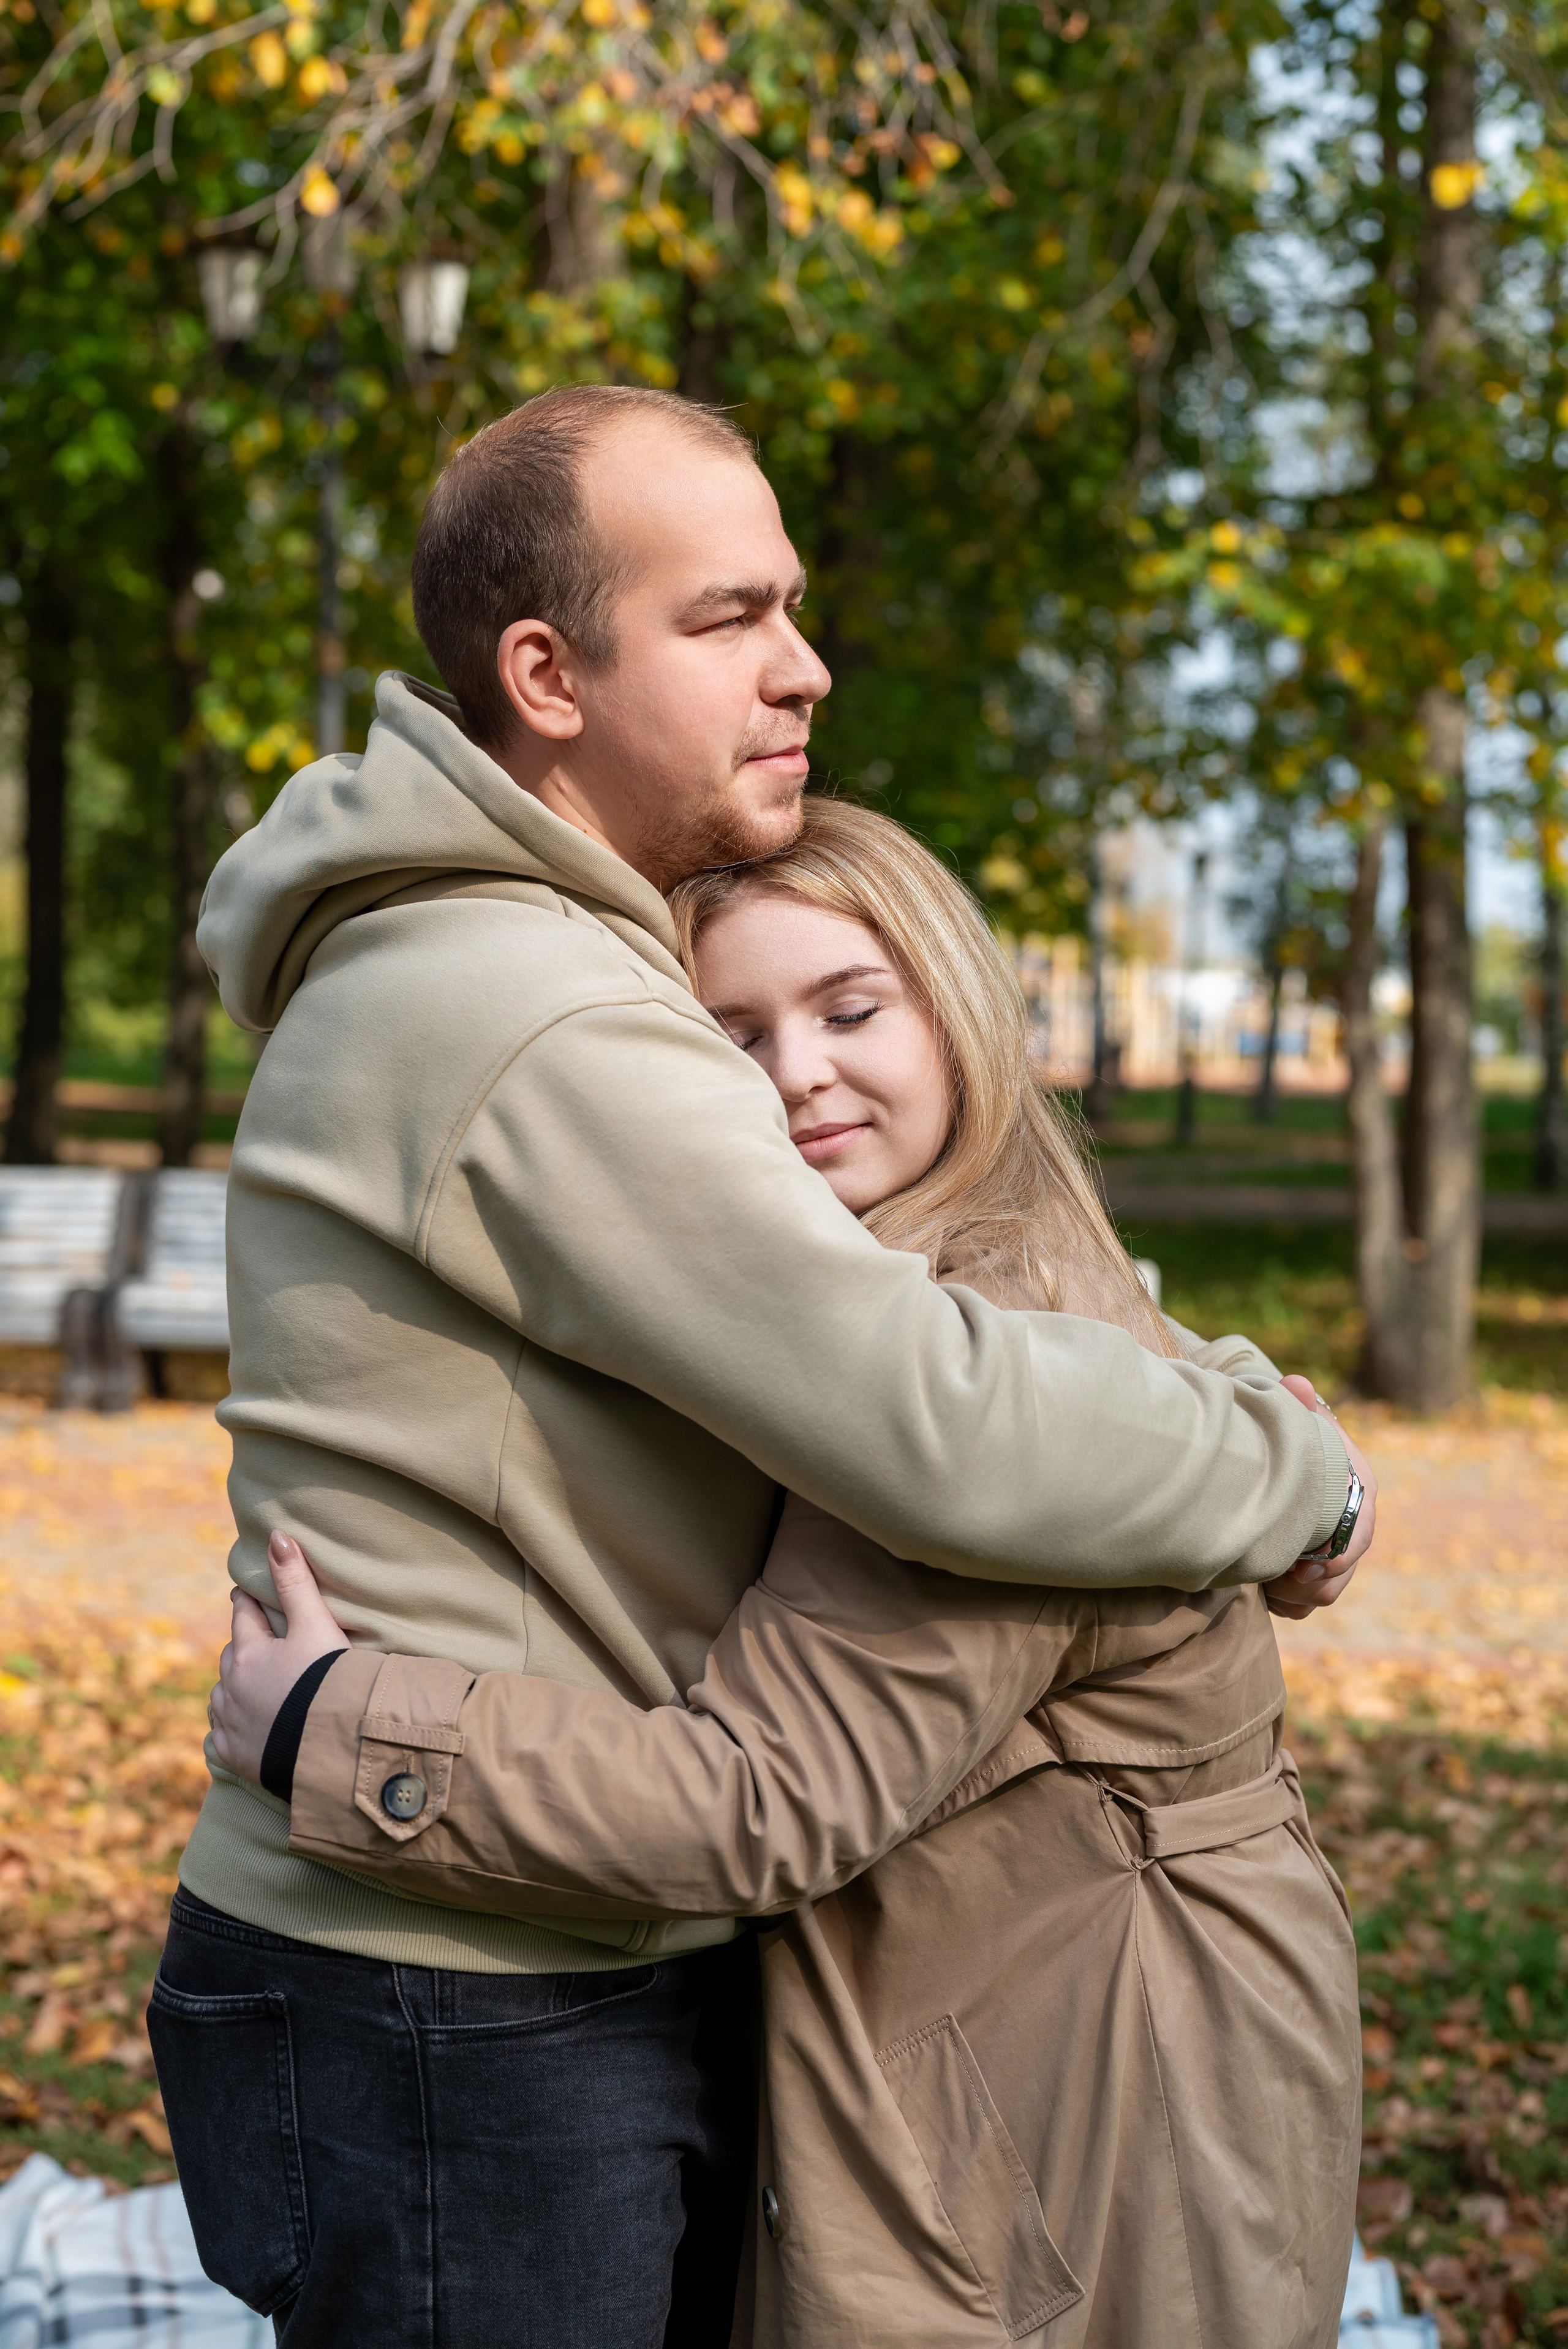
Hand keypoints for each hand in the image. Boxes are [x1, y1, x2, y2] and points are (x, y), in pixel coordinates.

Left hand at [207, 1533, 347, 1784]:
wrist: (333, 1747)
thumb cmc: (328, 1682)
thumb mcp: (316, 1626)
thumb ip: (295, 1581)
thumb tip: (276, 1534)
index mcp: (248, 1653)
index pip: (243, 1616)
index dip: (247, 1602)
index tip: (245, 1594)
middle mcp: (232, 1687)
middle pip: (232, 1656)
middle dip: (242, 1647)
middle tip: (256, 1642)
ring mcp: (231, 1723)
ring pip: (223, 1694)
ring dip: (233, 1686)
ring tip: (249, 1684)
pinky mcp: (237, 1755)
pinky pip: (223, 1734)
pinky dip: (230, 1724)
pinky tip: (240, 1723)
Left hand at [1262, 1375, 1376, 1620]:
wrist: (1279, 1454)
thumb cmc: (1290, 1436)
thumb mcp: (1291, 1419)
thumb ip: (1294, 1405)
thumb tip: (1298, 1385)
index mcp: (1357, 1490)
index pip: (1356, 1539)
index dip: (1331, 1558)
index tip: (1300, 1563)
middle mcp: (1354, 1525)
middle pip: (1337, 1576)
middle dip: (1301, 1581)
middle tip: (1266, 1574)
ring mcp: (1335, 1553)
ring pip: (1322, 1594)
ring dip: (1289, 1592)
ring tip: (1258, 1576)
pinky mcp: (1314, 1574)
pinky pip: (1306, 1605)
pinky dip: (1284, 1602)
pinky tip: (1261, 1588)